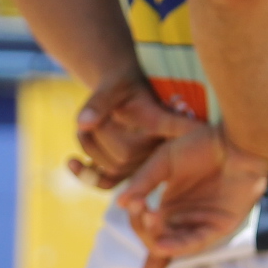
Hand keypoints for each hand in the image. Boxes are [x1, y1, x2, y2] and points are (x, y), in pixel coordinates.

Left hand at [64, 72, 195, 190]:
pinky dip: (84, 175)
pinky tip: (71, 162)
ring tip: (86, 126)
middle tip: (93, 116)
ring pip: (111, 169)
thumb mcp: (113, 85)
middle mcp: (161, 149)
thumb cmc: (122, 85)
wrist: (120, 94)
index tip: (197, 130)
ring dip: (89, 148)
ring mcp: (145, 164)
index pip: (179, 130)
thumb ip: (99, 101)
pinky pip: (105, 182)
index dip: (186, 132)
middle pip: (124, 156)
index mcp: (164, 123)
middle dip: (99, 136)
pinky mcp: (128, 173)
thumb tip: (82, 123)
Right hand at [114, 122, 267, 267]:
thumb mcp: (163, 161)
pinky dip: (179, 245)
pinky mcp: (220, 225)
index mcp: (168, 209)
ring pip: (173, 246)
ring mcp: (201, 226)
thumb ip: (142, 182)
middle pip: (154, 245)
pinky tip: (162, 243)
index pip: (152, 248)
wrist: (235, 140)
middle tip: (139, 207)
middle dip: (141, 230)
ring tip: (149, 215)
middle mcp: (184, 223)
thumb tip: (120, 204)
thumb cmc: (200, 146)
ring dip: (156, 237)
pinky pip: (196, 241)